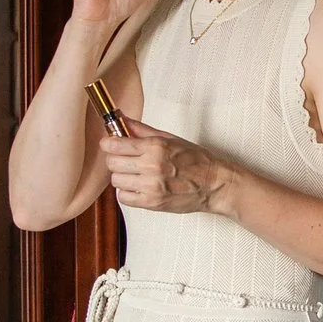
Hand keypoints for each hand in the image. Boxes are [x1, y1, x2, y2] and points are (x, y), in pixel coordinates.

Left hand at [102, 116, 234, 213]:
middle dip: (115, 159)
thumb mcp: (169, 138)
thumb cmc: (196, 161)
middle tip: (124, 159)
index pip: (116, 145)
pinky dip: (127, 193)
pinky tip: (138, 187)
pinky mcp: (152, 203)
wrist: (214, 184)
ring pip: (116, 181)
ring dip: (123, 176)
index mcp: (156, 147)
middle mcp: (152, 166)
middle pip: (112, 163)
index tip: (108, 144)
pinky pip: (123, 198)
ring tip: (136, 174)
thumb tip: (121, 118)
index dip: (108, 144)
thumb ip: (142, 130)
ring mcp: (151, 186)